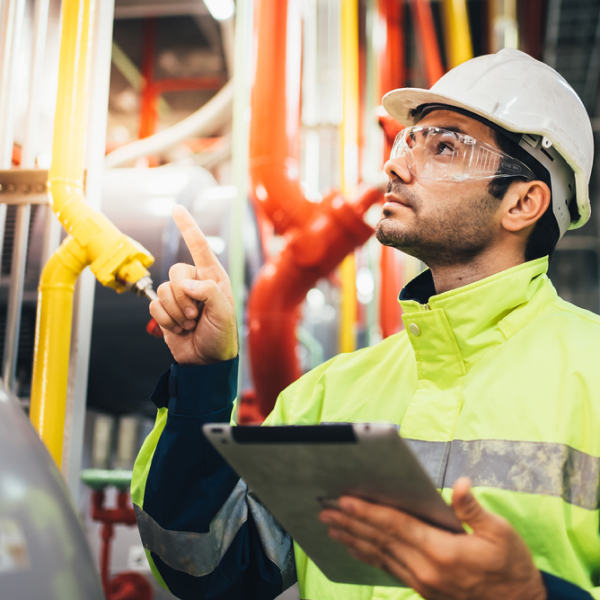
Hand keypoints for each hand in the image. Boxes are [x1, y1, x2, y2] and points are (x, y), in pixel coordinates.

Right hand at [150, 205, 237, 364]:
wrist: (206, 361)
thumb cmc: (222, 336)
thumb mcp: (223, 313)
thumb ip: (208, 292)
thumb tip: (186, 284)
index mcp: (213, 278)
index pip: (200, 247)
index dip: (188, 227)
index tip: (177, 209)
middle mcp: (195, 283)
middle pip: (176, 271)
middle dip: (183, 297)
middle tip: (195, 316)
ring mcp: (179, 297)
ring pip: (164, 289)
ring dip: (175, 312)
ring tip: (190, 324)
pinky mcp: (165, 310)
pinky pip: (155, 304)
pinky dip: (165, 319)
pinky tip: (178, 329)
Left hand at [319, 477, 546, 599]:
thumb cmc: (512, 569)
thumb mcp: (501, 534)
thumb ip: (473, 510)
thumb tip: (461, 484)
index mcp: (442, 552)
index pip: (396, 526)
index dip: (368, 511)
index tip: (344, 500)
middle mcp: (425, 569)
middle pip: (380, 540)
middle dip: (351, 522)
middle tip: (325, 510)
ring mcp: (422, 582)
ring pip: (379, 556)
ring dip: (353, 538)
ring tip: (331, 526)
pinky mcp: (422, 590)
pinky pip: (388, 569)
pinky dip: (368, 555)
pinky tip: (355, 547)